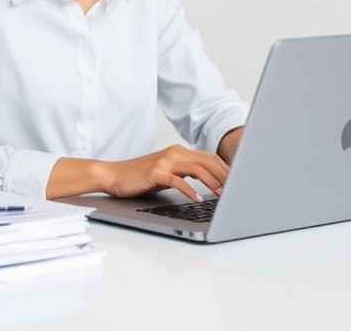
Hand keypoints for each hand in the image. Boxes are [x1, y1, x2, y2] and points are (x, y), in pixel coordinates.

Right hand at [103, 144, 228, 201]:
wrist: (114, 174)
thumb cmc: (139, 176)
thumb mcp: (166, 171)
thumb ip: (184, 172)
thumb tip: (208, 181)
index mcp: (178, 151)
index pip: (209, 157)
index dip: (225, 168)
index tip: (237, 180)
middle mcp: (174, 153)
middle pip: (207, 161)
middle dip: (224, 174)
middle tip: (236, 188)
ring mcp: (165, 162)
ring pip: (196, 168)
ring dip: (212, 181)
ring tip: (221, 193)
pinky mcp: (156, 173)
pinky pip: (178, 181)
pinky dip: (190, 190)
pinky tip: (197, 199)